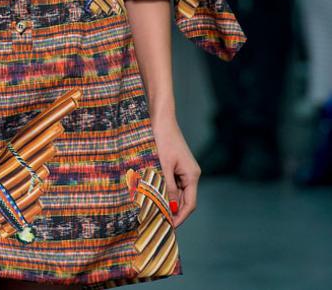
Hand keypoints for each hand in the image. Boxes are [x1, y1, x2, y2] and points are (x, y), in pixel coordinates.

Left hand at [150, 113, 199, 227]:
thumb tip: (171, 209)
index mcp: (192, 175)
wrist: (160, 117)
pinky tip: (152, 194)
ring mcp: (183, 169)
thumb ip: (167, 188)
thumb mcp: (163, 165)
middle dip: (172, 211)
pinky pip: (171, 182)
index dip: (180, 217)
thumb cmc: (162, 138)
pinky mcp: (175, 164)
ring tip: (153, 210)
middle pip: (184, 199)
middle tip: (157, 221)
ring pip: (176, 191)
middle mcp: (190, 173)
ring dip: (166, 200)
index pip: (190, 204)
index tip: (168, 227)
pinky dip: (163, 189)